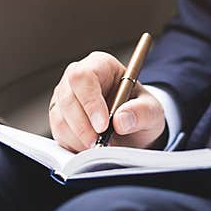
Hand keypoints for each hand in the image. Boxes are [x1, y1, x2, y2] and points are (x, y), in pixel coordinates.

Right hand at [49, 52, 165, 151]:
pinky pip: (58, 132)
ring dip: (79, 137)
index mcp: (101, 65)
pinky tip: (91, 146)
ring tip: (101, 146)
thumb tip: (121, 120)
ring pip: (60, 117)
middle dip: (83, 125)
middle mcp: (77, 77)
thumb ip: (142, 112)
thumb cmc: (140, 112)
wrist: (133, 130)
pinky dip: (74, 144)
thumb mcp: (152, 111)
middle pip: (67, 97)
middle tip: (100, 143)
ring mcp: (64, 97)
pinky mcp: (58, 117)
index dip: (90, 102)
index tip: (103, 126)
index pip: (84, 76)